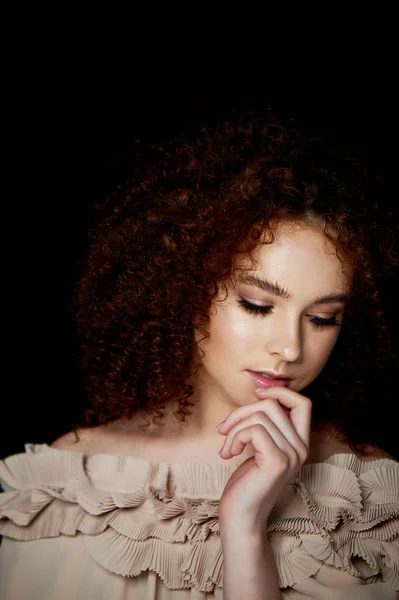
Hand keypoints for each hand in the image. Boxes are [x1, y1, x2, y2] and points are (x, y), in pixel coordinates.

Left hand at [217, 387, 311, 534]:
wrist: (240, 518)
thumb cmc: (246, 483)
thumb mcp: (259, 447)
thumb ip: (266, 425)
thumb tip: (260, 391)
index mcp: (299, 443)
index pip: (303, 403)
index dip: (279, 391)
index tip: (256, 393)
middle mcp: (300, 449)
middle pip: (273, 404)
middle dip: (242, 411)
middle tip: (225, 429)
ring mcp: (291, 456)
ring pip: (260, 415)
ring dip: (234, 427)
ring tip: (226, 446)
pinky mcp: (276, 462)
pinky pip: (253, 430)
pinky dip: (235, 437)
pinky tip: (228, 454)